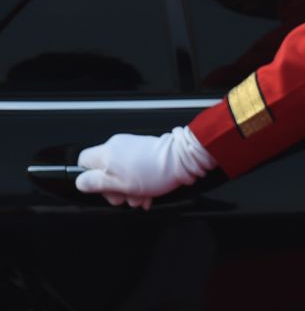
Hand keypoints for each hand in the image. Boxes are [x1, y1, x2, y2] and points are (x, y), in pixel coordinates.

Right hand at [75, 127, 211, 209]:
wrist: (184, 160)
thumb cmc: (155, 171)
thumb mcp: (120, 184)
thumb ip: (96, 183)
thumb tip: (80, 182)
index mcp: (107, 152)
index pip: (84, 161)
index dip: (89, 178)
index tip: (101, 189)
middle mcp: (118, 147)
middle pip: (104, 172)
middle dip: (114, 189)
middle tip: (125, 198)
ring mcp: (133, 149)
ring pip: (123, 175)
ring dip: (130, 190)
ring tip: (141, 198)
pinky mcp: (146, 153)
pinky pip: (136, 171)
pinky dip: (141, 184)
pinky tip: (149, 194)